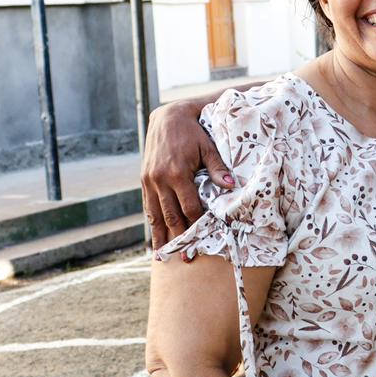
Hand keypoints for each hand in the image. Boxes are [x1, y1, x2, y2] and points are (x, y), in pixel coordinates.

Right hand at [141, 99, 231, 248]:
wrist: (168, 117)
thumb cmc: (194, 133)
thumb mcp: (208, 147)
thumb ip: (218, 169)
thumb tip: (231, 187)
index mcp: (177, 173)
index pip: (189, 207)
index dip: (197, 225)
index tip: (204, 241)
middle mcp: (160, 180)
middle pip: (171, 216)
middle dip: (179, 238)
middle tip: (186, 259)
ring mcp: (149, 180)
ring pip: (155, 214)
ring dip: (161, 236)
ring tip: (165, 257)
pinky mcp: (144, 180)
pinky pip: (147, 206)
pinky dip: (151, 223)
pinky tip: (154, 238)